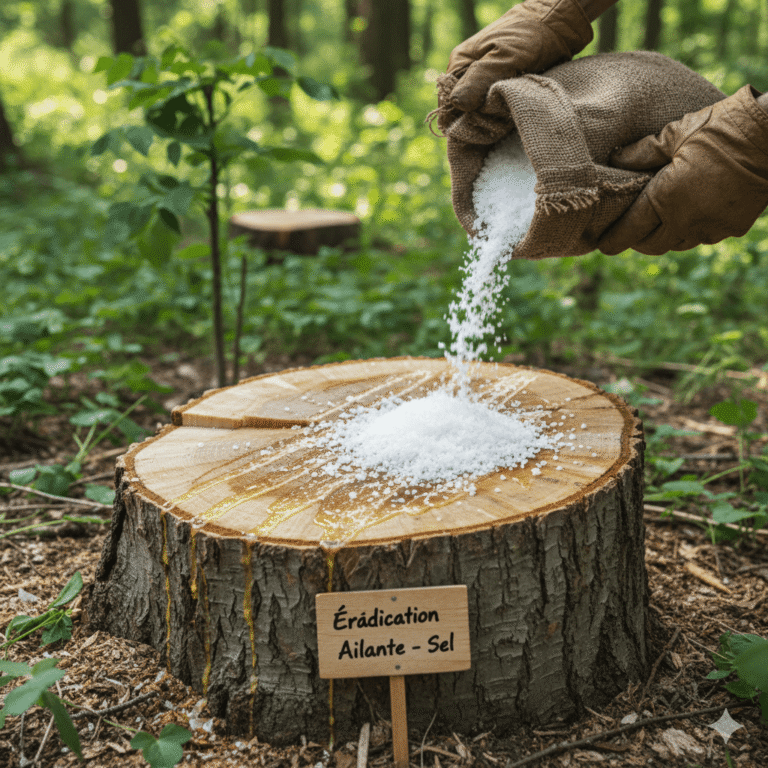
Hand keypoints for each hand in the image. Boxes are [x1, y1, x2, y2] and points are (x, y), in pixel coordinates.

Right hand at [447, 0, 592, 112]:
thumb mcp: (505, 56)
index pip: (447, 104)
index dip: (460, 120)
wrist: (555, 25)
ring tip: (507, 118)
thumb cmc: (529, 36)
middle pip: (462, 113)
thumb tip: (457, 103)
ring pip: (478, 115)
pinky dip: (500, 117)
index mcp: (460, 65)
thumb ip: (480, 79)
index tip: (480, 126)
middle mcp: (467, 77)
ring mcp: (481, 85)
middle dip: (478, 122)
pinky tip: (511, 116)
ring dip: (491, 121)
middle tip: (499, 120)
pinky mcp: (496, 91)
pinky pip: (491, 112)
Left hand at [598, 85, 767, 255]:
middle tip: (628, 233)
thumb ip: (641, 151)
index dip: (613, 240)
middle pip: (651, 245)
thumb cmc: (721, 128)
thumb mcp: (675, 133)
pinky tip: (688, 218)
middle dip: (636, 242)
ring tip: (657, 225)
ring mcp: (711, 227)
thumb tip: (615, 158)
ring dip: (663, 238)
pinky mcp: (733, 228)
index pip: (629, 230)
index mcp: (666, 198)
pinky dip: (690, 233)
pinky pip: (703, 238)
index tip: (602, 246)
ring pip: (676, 245)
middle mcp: (686, 220)